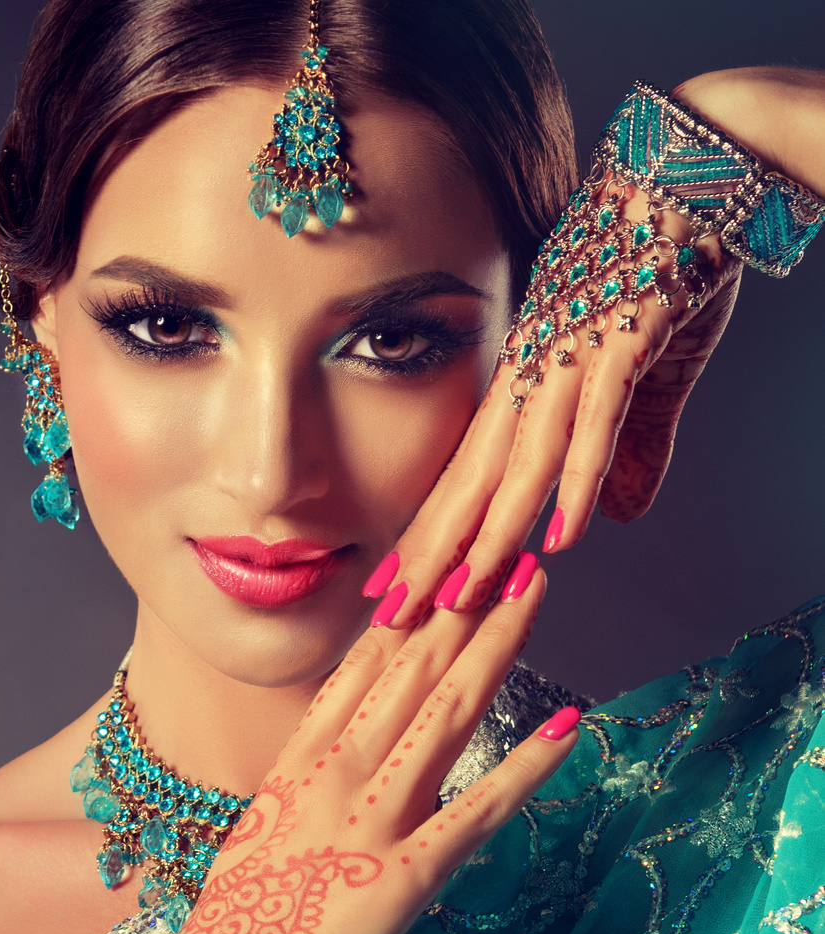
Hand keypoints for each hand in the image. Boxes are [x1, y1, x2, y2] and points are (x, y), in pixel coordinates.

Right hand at [0, 567, 577, 933]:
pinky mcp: (406, 877)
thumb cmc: (231, 924)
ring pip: (446, 713)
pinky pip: (477, 810)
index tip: (446, 557)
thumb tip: (336, 750)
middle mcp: (334, 773)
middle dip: (467, 603)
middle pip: (413, 669)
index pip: (362, 663)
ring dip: (496, 646)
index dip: (412, 606)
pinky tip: (567, 723)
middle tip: (510, 547)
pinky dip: (526, 764)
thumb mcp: (262, 829)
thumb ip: (304, 783)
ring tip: (535, 592)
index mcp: (298, 759)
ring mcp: (371, 820)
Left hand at [368, 187, 740, 627]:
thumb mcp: (640, 373)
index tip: (392, 592)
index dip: (428, 538)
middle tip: (389, 617)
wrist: (688, 173)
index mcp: (524, 384)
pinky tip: (560, 534)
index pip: (464, 477)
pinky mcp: (622, 339)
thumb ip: (628, 448)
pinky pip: (596, 422)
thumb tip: (619, 515)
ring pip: (521, 463)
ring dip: (491, 536)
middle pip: (471, 481)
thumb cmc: (657, 265)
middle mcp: (532, 376)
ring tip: (459, 595)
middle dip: (432, 555)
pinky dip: (577, 479)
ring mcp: (572, 357)